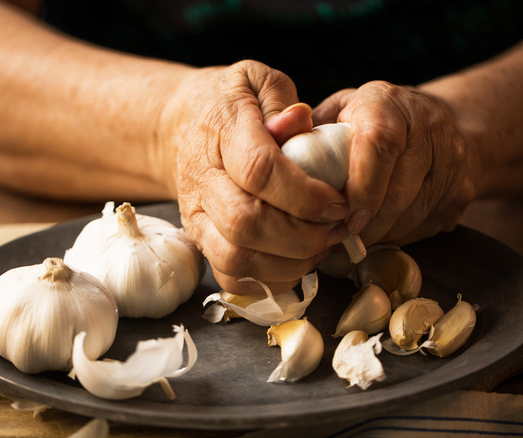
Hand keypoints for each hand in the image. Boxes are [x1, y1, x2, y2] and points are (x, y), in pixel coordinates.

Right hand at [174, 61, 349, 293]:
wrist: (183, 127)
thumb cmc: (233, 102)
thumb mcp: (258, 81)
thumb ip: (282, 100)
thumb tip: (301, 121)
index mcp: (220, 132)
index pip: (259, 170)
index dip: (304, 194)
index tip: (339, 202)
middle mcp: (202, 179)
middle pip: (246, 223)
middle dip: (302, 236)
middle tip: (336, 228)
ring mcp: (196, 215)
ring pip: (236, 257)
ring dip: (289, 262)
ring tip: (321, 246)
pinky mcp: (200, 240)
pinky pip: (230, 275)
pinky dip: (268, 279)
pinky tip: (296, 260)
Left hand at [314, 81, 474, 245]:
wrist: (438, 123)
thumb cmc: (367, 122)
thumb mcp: (337, 113)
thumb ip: (306, 133)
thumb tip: (271, 150)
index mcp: (387, 103)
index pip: (380, 143)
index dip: (361, 186)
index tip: (343, 216)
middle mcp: (428, 126)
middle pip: (399, 189)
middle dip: (366, 223)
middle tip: (339, 239)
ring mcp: (452, 159)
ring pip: (414, 214)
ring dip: (380, 235)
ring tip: (353, 240)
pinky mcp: (462, 189)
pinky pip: (427, 224)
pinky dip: (399, 236)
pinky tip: (379, 234)